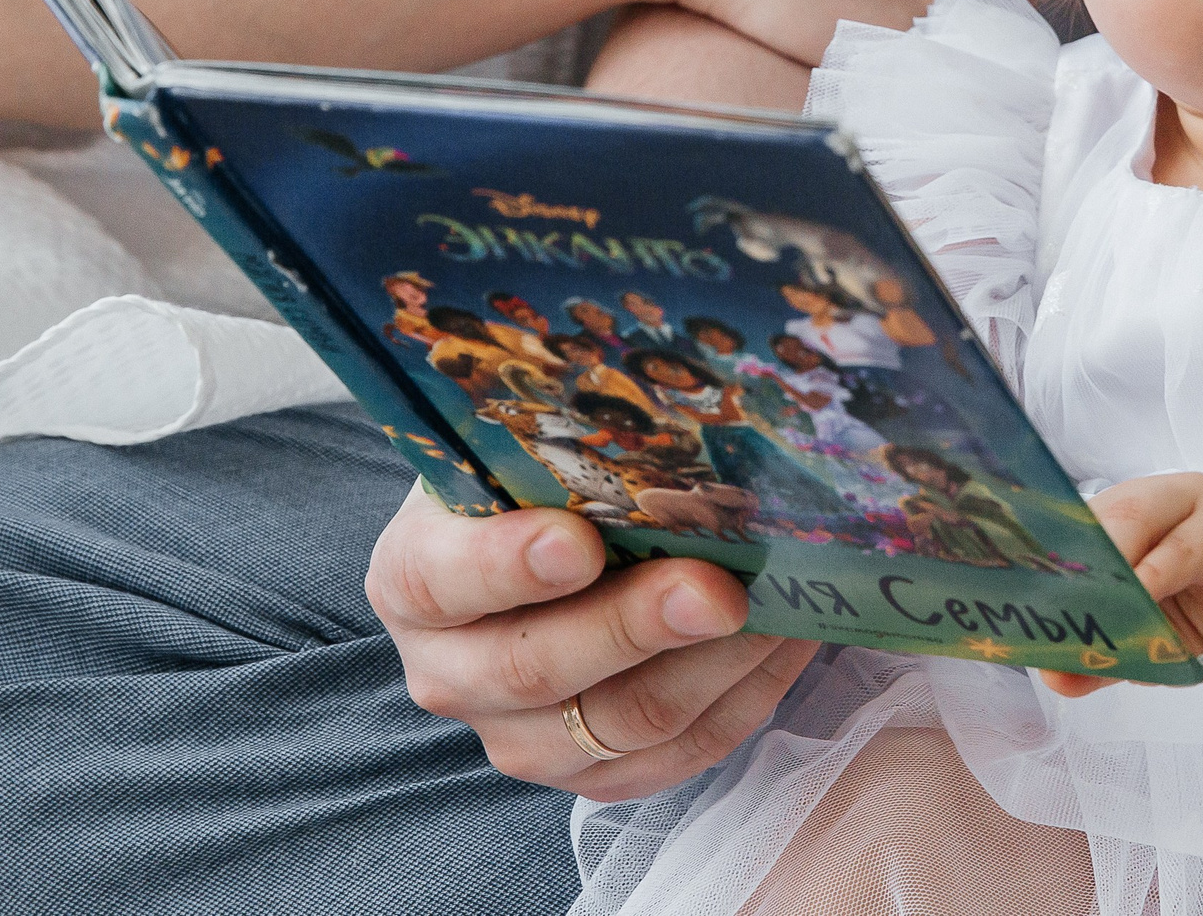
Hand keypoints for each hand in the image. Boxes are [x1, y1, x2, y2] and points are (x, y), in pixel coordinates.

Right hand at [367, 490, 817, 800]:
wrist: (546, 545)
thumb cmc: (539, 481)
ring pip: (624, 724)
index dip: (510, 564)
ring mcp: (519, 736)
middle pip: (541, 667)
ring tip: (780, 606)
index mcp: (414, 577)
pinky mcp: (591, 775)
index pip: (444, 579)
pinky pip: (678, 754)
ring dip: (716, 664)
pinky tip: (787, 640)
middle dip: (639, 624)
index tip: (580, 540)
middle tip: (718, 587)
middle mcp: (451, 671)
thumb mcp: (524, 448)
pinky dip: (743, 697)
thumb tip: (664, 426)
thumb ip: (566, 447)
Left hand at [1042, 474, 1202, 699]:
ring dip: (1111, 562)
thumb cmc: (1199, 624)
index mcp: (1118, 516)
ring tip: (1091, 600)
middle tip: (1047, 599)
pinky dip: (1158, 572)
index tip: (1012, 589)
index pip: (1069, 525)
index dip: (1040, 554)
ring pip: (1137, 516)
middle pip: (1099, 515)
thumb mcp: (1142, 645)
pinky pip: (1185, 546)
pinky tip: (1143, 597)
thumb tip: (1053, 675)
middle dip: (1072, 559)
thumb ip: (1100, 656)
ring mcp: (1193, 502)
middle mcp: (1151, 498)